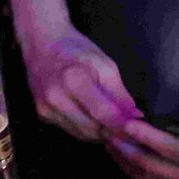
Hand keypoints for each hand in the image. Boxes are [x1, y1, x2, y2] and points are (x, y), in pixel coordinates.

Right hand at [22, 28, 138, 140]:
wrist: (41, 43)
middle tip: (130, 133)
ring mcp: (46, 109)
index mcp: (73, 80)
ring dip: (100, 134)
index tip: (138, 130)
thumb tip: (135, 116)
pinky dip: (87, 130)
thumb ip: (119, 93)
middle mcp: (56, 98)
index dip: (122, 125)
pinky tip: (97, 123)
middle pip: (91, 128)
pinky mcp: (42, 115)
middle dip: (113, 133)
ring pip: (81, 134)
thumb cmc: (76, 49)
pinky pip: (70, 130)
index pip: (102, 112)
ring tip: (116, 128)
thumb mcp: (105, 65)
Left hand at [105, 90, 178, 178]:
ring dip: (125, 162)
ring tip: (109, 144)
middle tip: (107, 130)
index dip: (146, 136)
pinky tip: (124, 160)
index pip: (169, 148)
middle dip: (126, 149)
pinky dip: (134, 174)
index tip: (127, 122)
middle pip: (150, 165)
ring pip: (147, 178)